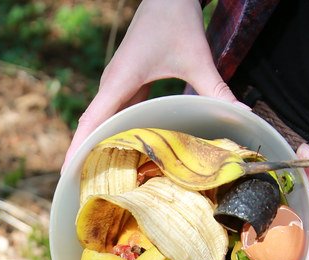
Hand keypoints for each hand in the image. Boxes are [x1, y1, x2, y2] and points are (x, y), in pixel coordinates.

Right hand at [63, 0, 240, 167]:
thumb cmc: (176, 19)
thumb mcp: (197, 57)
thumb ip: (216, 88)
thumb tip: (241, 114)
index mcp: (119, 81)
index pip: (91, 122)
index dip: (77, 149)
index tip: (66, 175)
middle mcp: (112, 85)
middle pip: (90, 127)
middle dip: (83, 157)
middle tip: (82, 191)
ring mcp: (117, 84)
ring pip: (101, 121)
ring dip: (97, 146)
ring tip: (96, 180)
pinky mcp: (126, 83)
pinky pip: (114, 113)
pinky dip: (113, 133)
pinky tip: (120, 153)